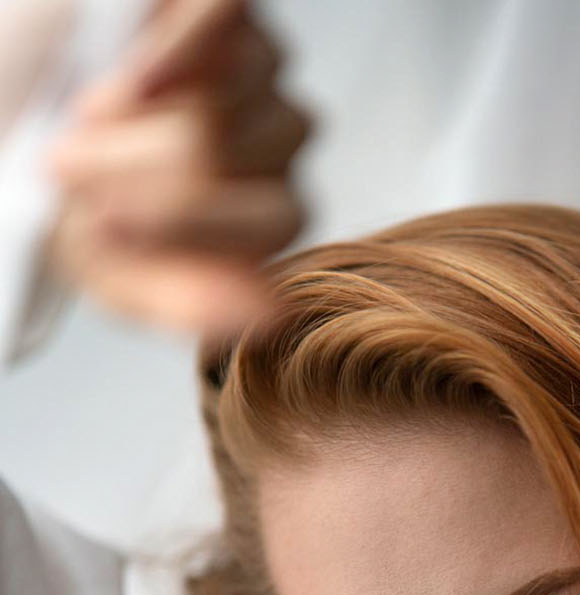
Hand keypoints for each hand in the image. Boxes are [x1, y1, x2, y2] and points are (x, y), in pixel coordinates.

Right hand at [44, 0, 312, 336]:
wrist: (38, 133)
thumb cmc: (89, 206)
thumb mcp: (120, 274)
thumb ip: (188, 302)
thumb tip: (269, 317)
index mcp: (270, 215)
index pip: (271, 220)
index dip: (185, 221)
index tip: (104, 223)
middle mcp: (280, 140)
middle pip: (226, 154)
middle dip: (133, 167)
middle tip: (72, 168)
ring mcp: (260, 67)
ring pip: (220, 90)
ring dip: (133, 114)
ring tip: (91, 119)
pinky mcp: (229, 13)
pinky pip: (223, 20)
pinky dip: (175, 48)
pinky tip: (136, 77)